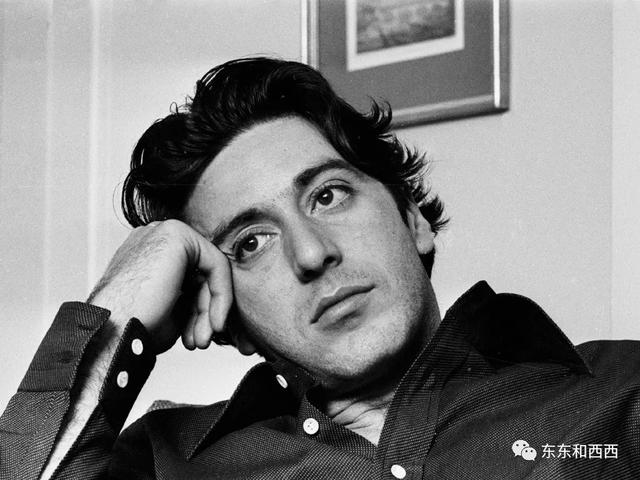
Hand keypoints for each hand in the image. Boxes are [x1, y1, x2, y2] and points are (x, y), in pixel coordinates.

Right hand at [88, 219, 232, 353]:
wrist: (113, 332)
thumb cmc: (135, 326)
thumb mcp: (172, 309)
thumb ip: (192, 295)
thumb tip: (217, 297)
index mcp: (148, 253)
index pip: (190, 277)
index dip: (199, 309)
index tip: (199, 337)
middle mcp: (154, 236)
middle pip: (200, 273)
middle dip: (205, 311)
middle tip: (202, 341)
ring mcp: (163, 231)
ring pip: (209, 271)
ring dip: (210, 309)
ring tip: (202, 339)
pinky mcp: (177, 235)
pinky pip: (216, 264)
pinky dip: (221, 295)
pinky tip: (215, 321)